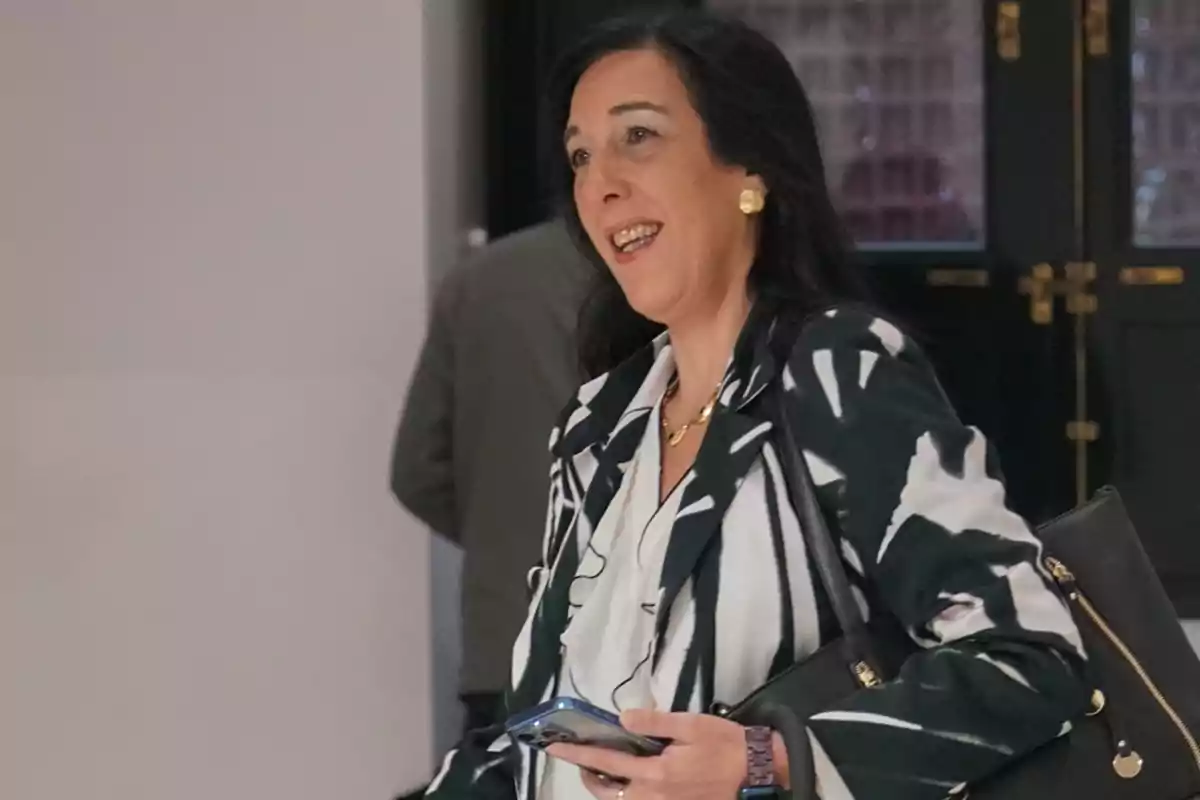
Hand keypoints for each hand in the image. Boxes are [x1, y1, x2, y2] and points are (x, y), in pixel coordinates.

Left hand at [547, 709, 754, 799]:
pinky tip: (631, 779)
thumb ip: (653, 721)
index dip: (577, 754)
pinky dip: (628, 793)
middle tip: (581, 758)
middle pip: (608, 791)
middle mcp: (654, 796)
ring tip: (603, 768)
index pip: (606, 761)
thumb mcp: (690, 725)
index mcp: (656, 773)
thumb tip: (622, 718)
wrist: (758, 773)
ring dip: (607, 786)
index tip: (554, 747)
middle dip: (588, 776)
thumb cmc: (725, 745)